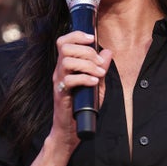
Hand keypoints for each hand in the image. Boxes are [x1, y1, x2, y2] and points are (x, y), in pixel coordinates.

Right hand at [50, 31, 112, 148]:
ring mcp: (59, 82)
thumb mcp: (97, 84)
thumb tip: (108, 52)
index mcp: (66, 65)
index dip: (76, 35)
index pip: (64, 42)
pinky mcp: (60, 94)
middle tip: (99, 62)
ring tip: (99, 74)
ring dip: (87, 65)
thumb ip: (101, 68)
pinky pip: (69, 80)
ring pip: (67, 62)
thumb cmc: (82, 106)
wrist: (71, 129)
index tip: (91, 38)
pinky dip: (84, 79)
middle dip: (86, 50)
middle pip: (65, 47)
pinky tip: (94, 83)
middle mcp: (59, 71)